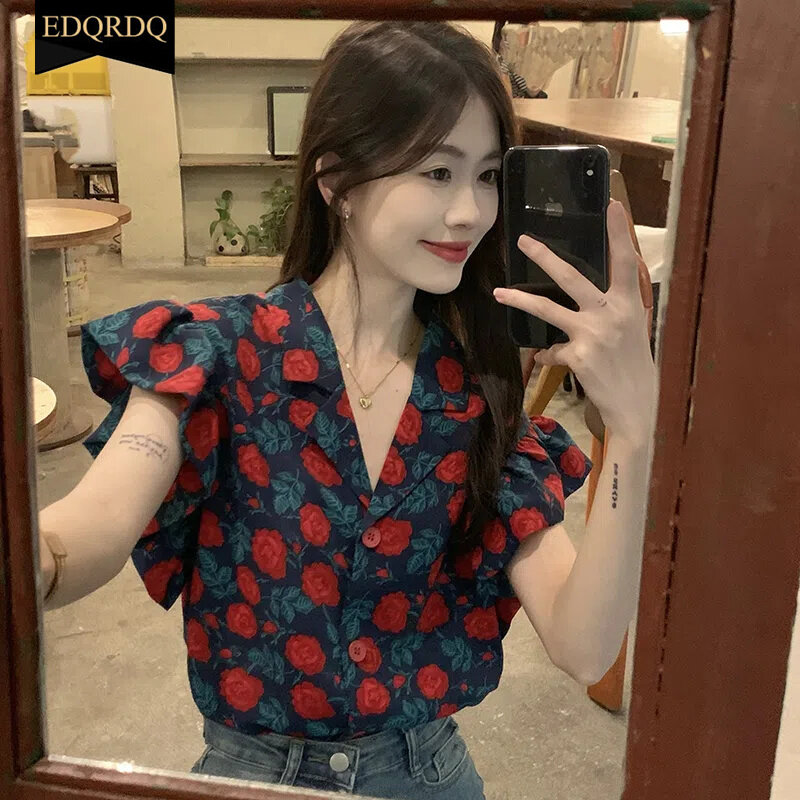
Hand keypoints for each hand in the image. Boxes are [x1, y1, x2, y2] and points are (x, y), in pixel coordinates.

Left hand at [494, 201, 656, 442]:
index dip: (619, 232)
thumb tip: (589, 301)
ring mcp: (593, 334)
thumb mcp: (632, 331)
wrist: (637, 406)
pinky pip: (552, 349)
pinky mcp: (578, 356)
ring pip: (547, 308)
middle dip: (545, 256)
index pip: (625, 261)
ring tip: (500, 293)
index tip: (612, 204)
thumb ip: (614, 310)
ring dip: (521, 299)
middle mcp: (612, 313)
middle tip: (523, 240)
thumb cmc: (635, 367)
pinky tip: (552, 359)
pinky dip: (549, 354)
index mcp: (629, 303)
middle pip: (571, 277)